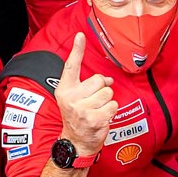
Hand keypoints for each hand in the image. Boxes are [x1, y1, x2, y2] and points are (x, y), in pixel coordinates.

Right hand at [53, 33, 114, 157]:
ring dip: (107, 102)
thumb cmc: (79, 116)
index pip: (71, 66)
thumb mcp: (76, 98)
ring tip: (97, 110)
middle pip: (98, 80)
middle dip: (102, 90)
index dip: (77, 49)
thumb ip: (88, 85)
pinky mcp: (93, 119)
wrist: (76, 141)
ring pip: (108, 93)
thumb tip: (108, 80)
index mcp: (65, 90)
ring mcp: (81, 109)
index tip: (81, 35)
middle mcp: (70, 97)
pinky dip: (111, 112)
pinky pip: (113, 106)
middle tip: (94, 102)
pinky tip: (102, 118)